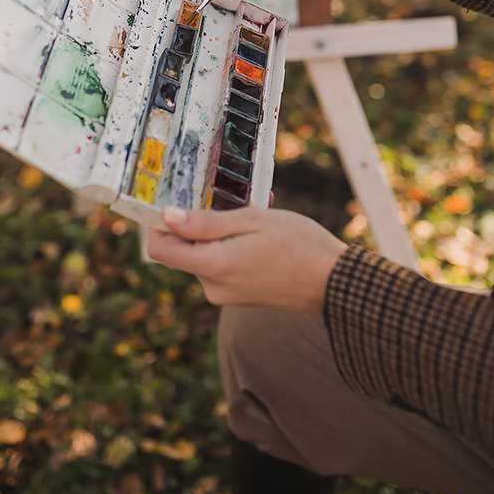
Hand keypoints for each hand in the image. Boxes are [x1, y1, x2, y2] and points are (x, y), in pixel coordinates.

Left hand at [147, 206, 345, 313]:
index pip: (160, 249)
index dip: (157, 223)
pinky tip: (259, 230)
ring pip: (204, 255)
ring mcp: (226, 295)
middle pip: (183, 250)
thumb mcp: (253, 221)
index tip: (168, 199)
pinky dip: (232, 245)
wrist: (336, 284)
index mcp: (214, 266)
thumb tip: (167, 218)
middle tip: (225, 197)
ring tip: (254, 211)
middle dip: (197, 222)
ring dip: (220, 231)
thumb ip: (207, 222)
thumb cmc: (300, 246)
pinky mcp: (239, 296)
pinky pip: (222, 265)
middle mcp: (214, 286)